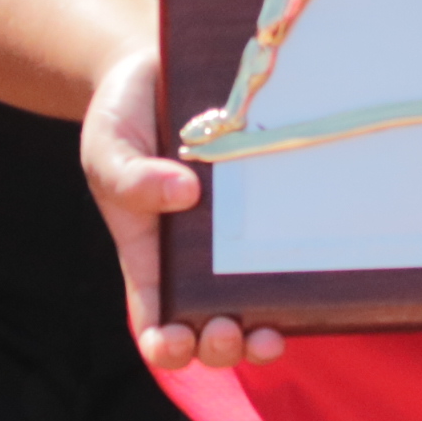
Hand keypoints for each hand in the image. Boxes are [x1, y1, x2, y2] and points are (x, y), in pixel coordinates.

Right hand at [82, 46, 282, 372]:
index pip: (155, 322)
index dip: (166, 347)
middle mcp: (197, 262)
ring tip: (270, 333)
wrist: (158, 72)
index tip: (177, 341)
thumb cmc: (123, 119)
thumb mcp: (110, 146)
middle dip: (221, 348)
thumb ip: (129, 176)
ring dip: (261, 335)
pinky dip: (302, 278)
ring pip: (255, 308)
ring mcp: (236, 241)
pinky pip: (289, 253)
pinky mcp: (270, 211)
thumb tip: (184, 193)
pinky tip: (311, 278)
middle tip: (228, 329)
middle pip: (210, 331)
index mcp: (149, 258)